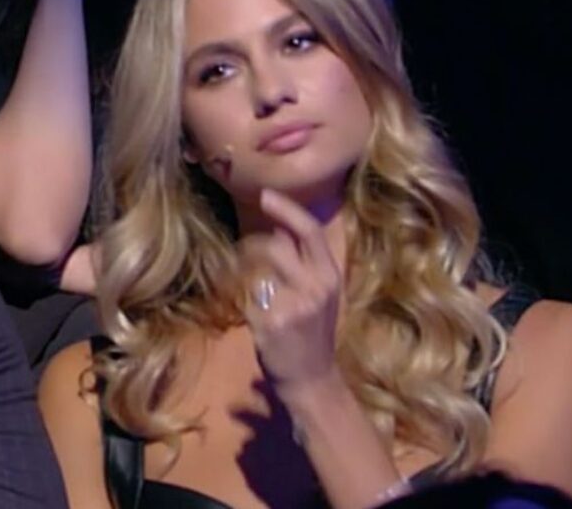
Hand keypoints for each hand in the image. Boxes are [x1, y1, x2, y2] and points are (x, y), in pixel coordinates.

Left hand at [242, 190, 342, 397]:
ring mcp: (294, 305)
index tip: (265, 194)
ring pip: (256, 272)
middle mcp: (316, 286)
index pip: (310, 232)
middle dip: (253, 245)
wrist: (311, 378)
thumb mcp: (318, 295)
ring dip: (244, 277)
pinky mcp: (271, 322)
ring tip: (247, 291)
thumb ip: (302, 264)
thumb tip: (277, 228)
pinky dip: (242, 304)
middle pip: (276, 246)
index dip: (287, 210)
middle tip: (242, 251)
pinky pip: (245, 298)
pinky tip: (251, 318)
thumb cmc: (311, 334)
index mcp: (329, 276)